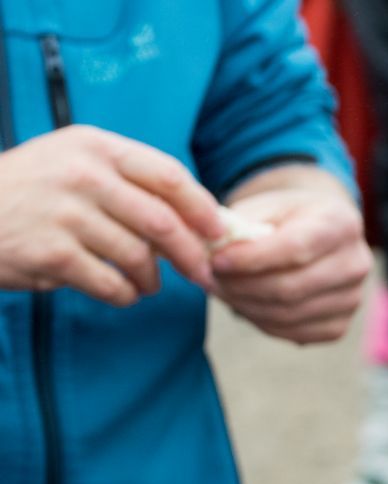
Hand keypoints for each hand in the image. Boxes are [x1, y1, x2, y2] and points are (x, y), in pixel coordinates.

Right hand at [0, 125, 221, 302]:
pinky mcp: (51, 254)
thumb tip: (199, 218)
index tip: (218, 232)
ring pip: (139, 257)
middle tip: (203, 275)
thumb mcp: (73, 164)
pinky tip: (121, 292)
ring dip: (152, 279)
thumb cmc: (31, 193)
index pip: (167, 175)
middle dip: (190, 255)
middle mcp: (80, 174)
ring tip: (147, 284)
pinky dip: (125, 295)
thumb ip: (128, 182)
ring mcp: (64, 214)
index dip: (202, 208)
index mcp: (93, 146)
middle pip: (162, 222)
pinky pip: (112, 285)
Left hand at [211, 167, 369, 343]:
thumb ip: (239, 226)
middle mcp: (356, 263)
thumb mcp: (263, 206)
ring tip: (219, 290)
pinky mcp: (340, 325)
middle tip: (208, 280)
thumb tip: (208, 252)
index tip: (215, 261)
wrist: (317, 232)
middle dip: (241, 287)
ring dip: (245, 306)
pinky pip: (294, 332)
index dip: (251, 260)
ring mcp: (352, 299)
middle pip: (292, 287)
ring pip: (289, 314)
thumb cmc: (284, 216)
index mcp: (341, 223)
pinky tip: (242, 304)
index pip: (295, 248)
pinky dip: (261, 322)